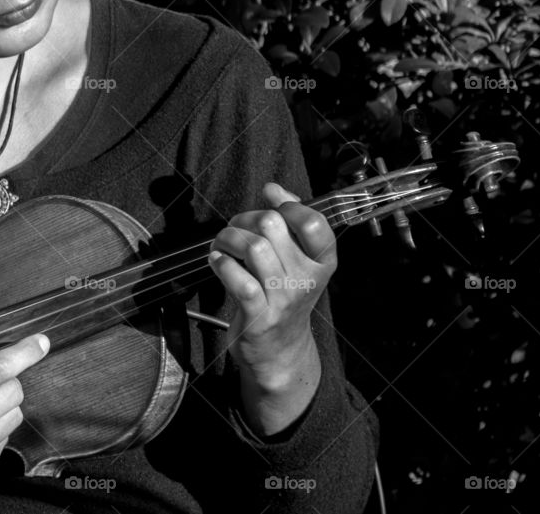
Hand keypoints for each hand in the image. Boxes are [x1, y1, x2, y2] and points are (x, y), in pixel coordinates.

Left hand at [208, 183, 335, 428]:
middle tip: (234, 228)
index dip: (288, 204)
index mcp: (322, 262)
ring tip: (222, 245)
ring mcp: (283, 299)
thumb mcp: (298, 261)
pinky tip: (217, 262)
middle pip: (271, 225)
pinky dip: (221, 264)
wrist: (279, 351)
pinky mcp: (258, 315)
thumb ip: (290, 223)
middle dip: (244, 218)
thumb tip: (274, 188)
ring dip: (227, 238)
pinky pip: (238, 280)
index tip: (269, 200)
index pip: (314, 223)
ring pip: (253, 247)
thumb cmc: (283, 296)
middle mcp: (306, 279)